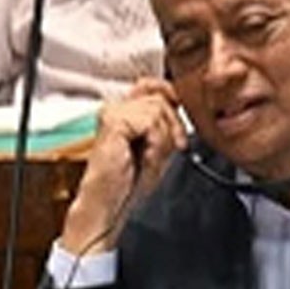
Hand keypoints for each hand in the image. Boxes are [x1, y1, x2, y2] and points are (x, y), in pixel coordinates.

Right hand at [60, 80, 185, 256]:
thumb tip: (179, 99)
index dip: (171, 98)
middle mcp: (114, 108)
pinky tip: (145, 158)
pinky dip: (156, 143)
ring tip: (150, 158)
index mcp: (123, 111)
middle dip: (172, 126)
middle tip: (166, 151)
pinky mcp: (112, 123)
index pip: (151, 85)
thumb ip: (165, 121)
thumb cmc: (129, 181)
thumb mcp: (157, 145)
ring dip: (163, 139)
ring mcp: (111, 114)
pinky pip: (151, 122)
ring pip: (158, 109)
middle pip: (160, 98)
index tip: (179, 126)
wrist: (110, 204)